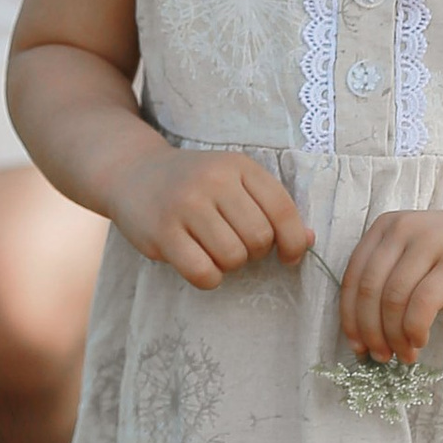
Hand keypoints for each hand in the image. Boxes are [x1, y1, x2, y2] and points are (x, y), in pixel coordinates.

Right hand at [111, 145, 312, 289]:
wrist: (133, 173)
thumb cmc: (195, 184)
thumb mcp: (235, 181)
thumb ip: (272, 208)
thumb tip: (309, 241)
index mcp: (238, 165)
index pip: (282, 210)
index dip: (294, 241)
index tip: (289, 255)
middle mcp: (213, 180)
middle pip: (259, 238)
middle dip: (255, 252)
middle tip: (237, 244)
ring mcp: (185, 205)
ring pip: (233, 257)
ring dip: (230, 265)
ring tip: (215, 250)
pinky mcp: (162, 232)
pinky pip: (203, 273)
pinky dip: (209, 277)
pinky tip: (199, 263)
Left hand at [335, 199, 442, 359]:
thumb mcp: (417, 259)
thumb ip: (392, 285)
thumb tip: (368, 336)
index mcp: (386, 227)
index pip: (353, 277)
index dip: (350, 318)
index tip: (357, 346)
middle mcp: (403, 229)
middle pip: (369, 290)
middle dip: (370, 332)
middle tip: (379, 356)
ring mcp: (430, 242)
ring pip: (394, 299)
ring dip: (393, 336)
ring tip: (404, 355)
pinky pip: (423, 303)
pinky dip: (415, 329)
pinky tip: (420, 341)